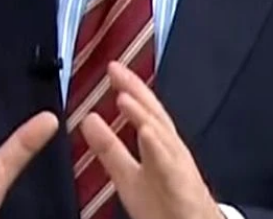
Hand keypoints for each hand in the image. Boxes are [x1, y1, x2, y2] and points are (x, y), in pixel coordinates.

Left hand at [81, 62, 223, 218]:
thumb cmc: (165, 207)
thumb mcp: (128, 175)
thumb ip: (109, 149)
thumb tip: (88, 120)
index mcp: (158, 148)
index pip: (145, 112)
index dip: (130, 88)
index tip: (112, 67)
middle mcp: (171, 154)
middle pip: (155, 116)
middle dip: (137, 92)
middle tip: (116, 69)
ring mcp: (180, 171)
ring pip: (163, 139)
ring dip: (145, 116)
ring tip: (125, 96)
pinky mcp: (184, 191)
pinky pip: (171, 169)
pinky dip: (160, 150)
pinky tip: (147, 132)